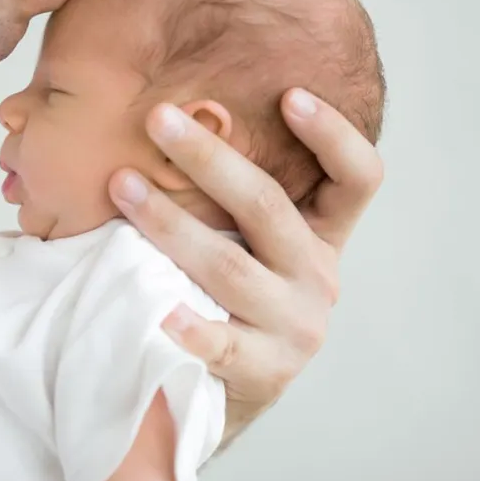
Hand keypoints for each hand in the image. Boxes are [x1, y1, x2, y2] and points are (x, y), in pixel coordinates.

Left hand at [108, 89, 383, 446]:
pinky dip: (192, 327)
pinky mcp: (264, 370)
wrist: (231, 386)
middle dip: (209, 158)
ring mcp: (294, 326)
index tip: (289, 94)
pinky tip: (161, 311)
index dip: (334, 136)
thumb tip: (169, 110)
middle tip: (158, 118)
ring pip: (231, 267)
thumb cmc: (230, 294)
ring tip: (122, 186)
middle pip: (268, 207)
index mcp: (322, 236)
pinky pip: (223, 345)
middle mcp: (317, 276)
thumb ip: (232, 193)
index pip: (357, 179)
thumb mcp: (249, 241)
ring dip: (172, 224)